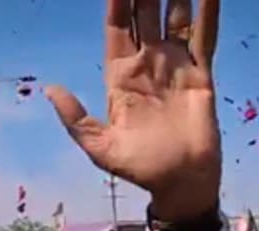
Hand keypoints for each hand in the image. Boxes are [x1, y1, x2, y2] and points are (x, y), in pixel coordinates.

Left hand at [47, 0, 220, 217]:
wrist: (179, 184)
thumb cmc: (138, 167)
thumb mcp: (99, 147)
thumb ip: (75, 119)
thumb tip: (50, 89)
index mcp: (120, 75)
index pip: (117, 27)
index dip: (117, 2)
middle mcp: (148, 63)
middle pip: (145, 13)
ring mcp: (176, 65)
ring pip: (175, 17)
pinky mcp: (201, 74)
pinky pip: (204, 36)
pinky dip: (208, 11)